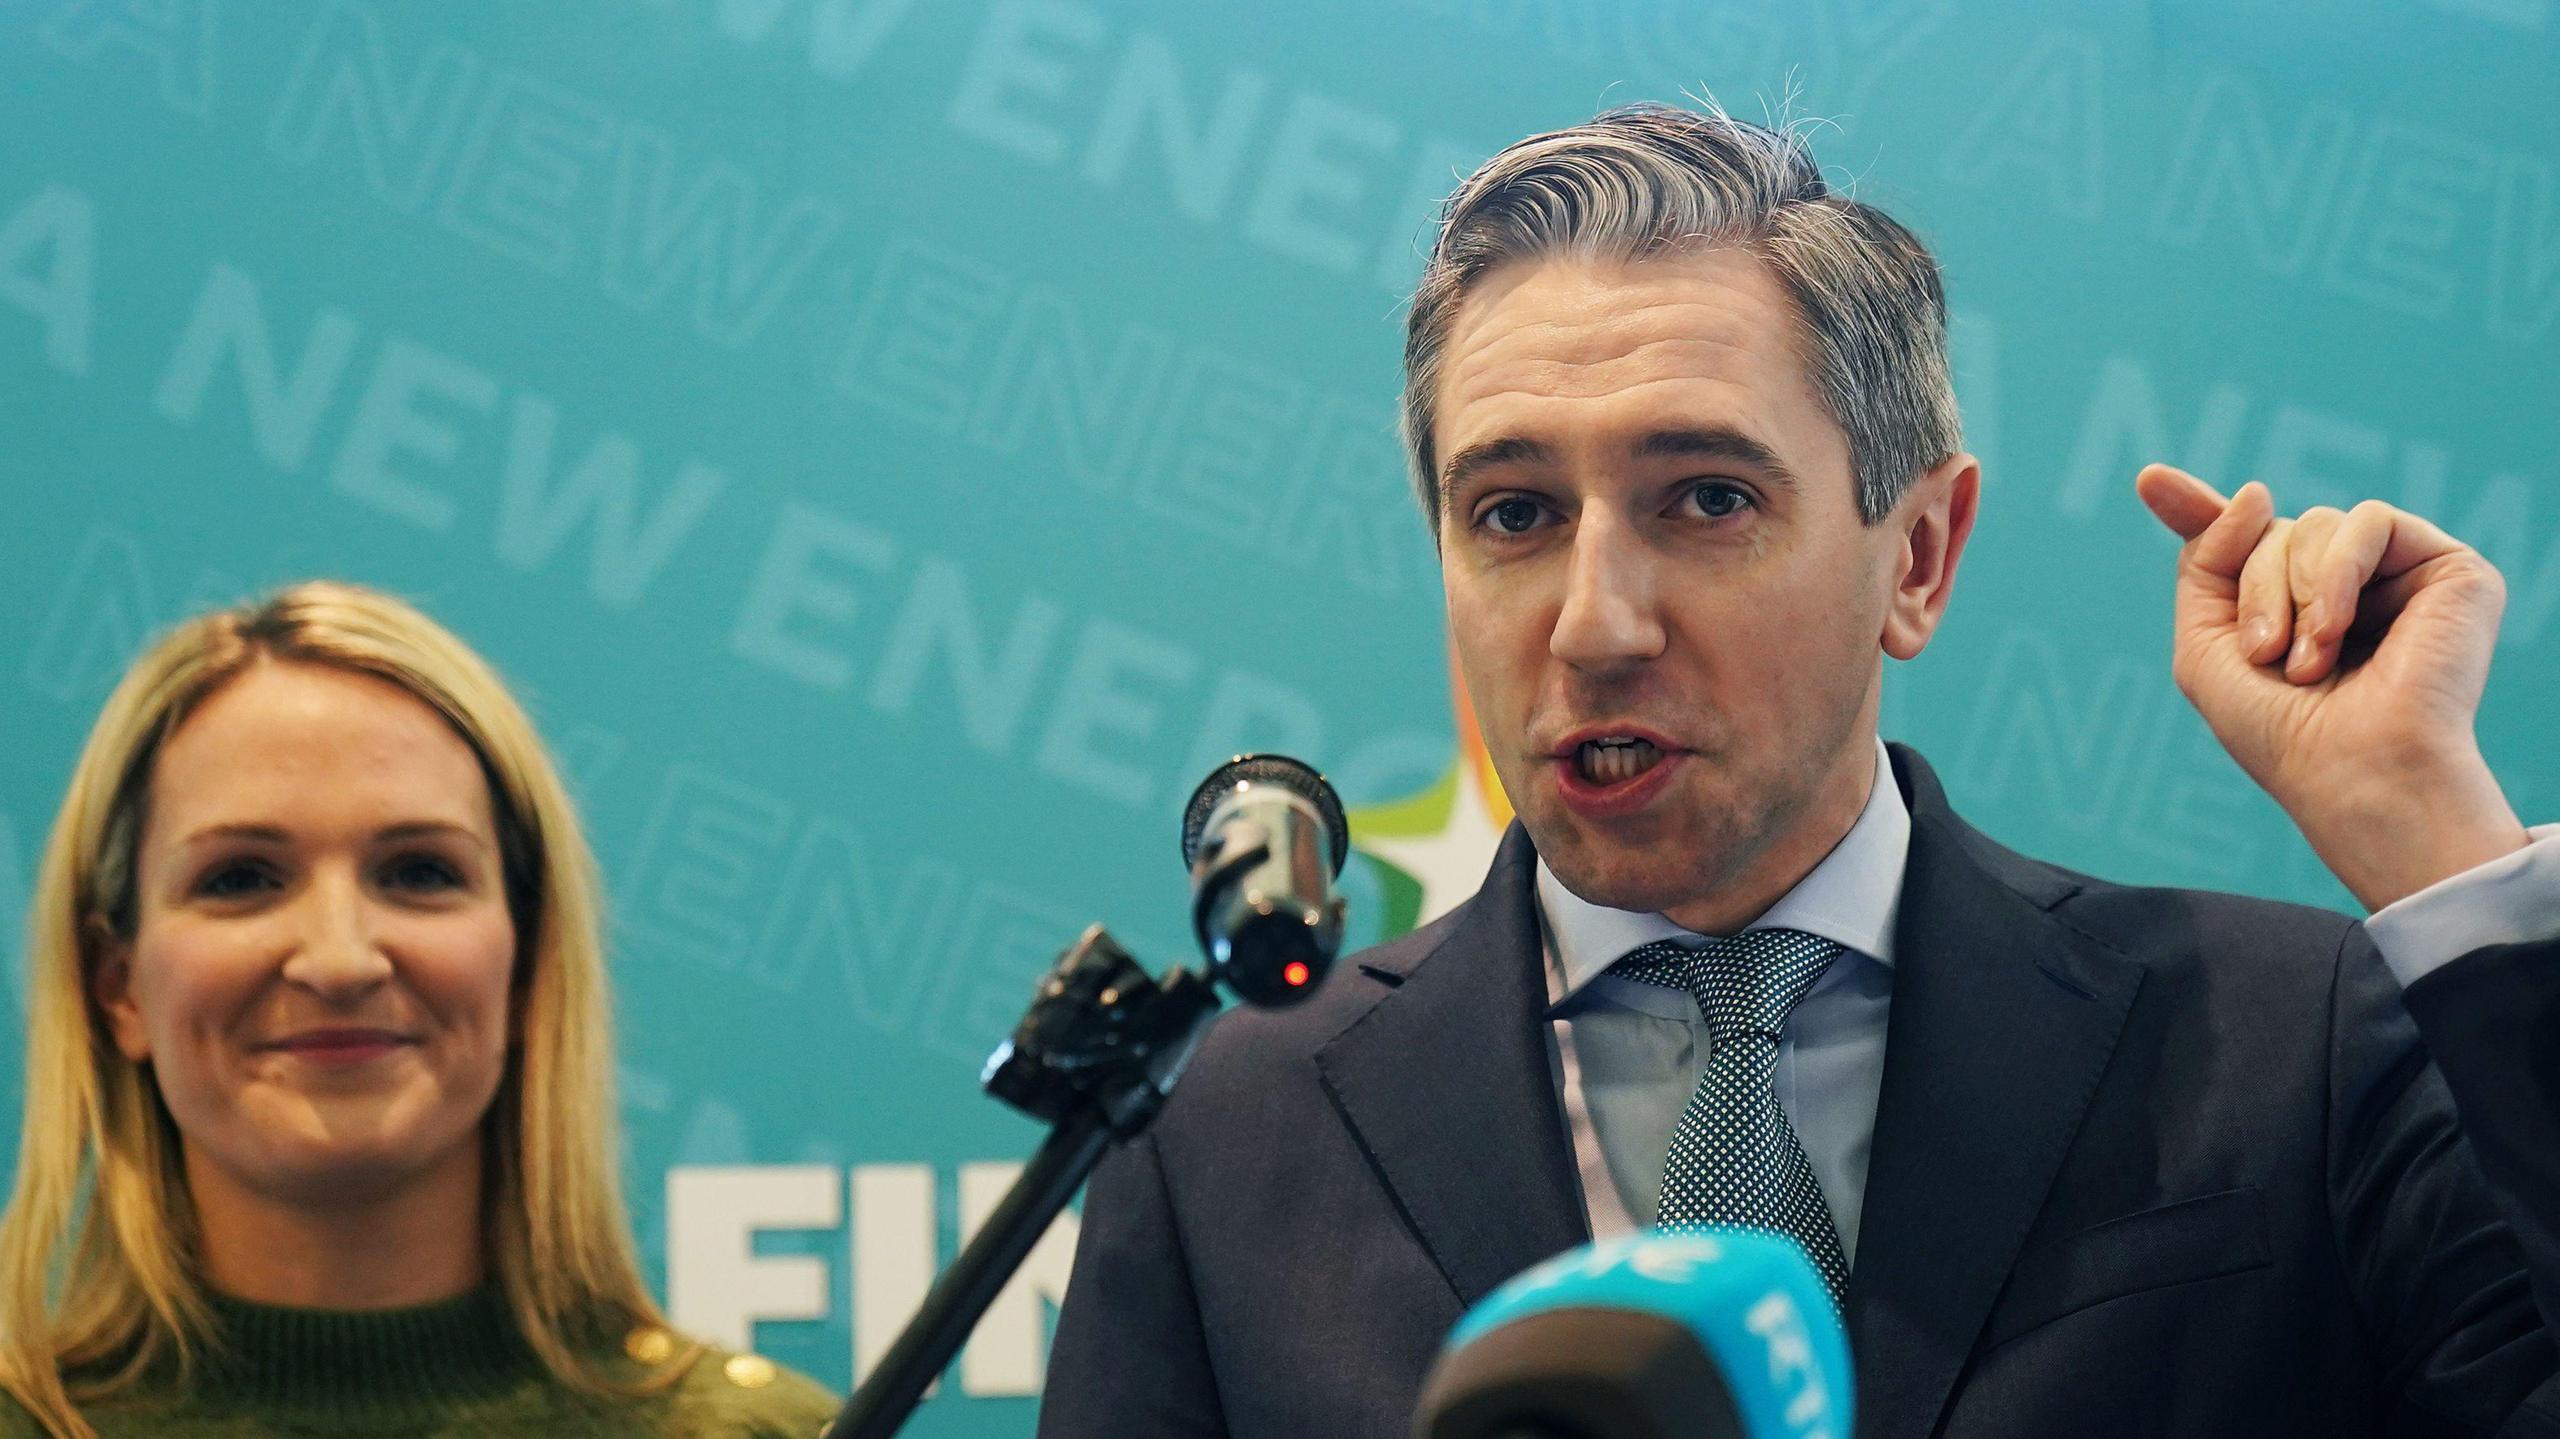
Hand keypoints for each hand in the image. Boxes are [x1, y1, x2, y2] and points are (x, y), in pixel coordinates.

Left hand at [2135, 463, 2527, 910]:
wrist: (2353, 771)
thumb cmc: (2279, 730)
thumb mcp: (2205, 649)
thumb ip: (2205, 562)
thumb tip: (2258, 491)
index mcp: (2289, 611)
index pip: (2241, 542)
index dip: (2194, 509)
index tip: (2149, 480)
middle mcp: (2344, 588)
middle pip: (2268, 532)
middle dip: (2252, 590)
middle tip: (2266, 655)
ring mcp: (2396, 577)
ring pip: (2313, 523)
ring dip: (2292, 593)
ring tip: (2310, 661)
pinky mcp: (2448, 569)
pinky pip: (2367, 520)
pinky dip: (2339, 572)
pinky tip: (2339, 629)